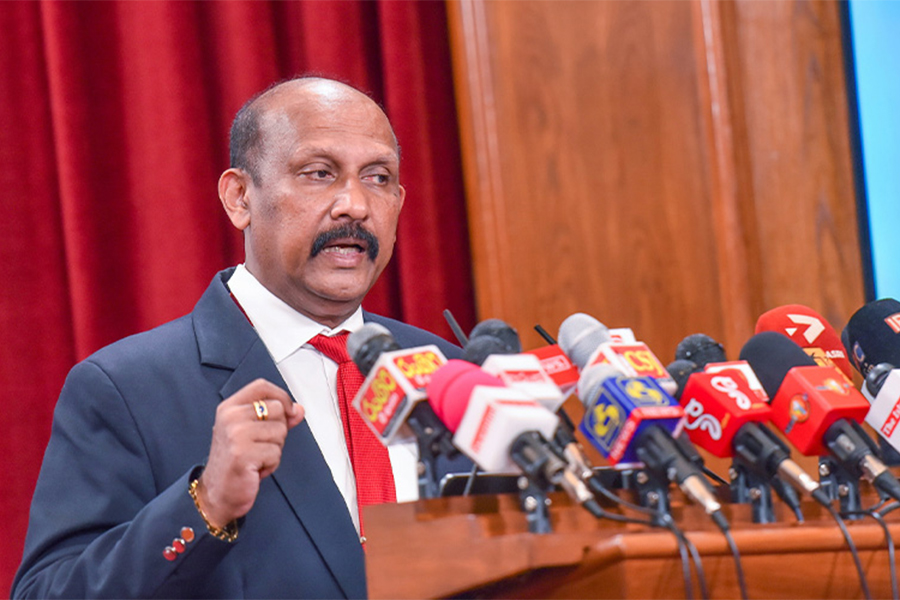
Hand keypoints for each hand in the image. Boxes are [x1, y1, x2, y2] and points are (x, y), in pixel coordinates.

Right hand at [196, 379, 303, 527]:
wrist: (217, 493)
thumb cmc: (235, 461)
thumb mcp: (254, 433)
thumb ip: (277, 418)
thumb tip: (298, 409)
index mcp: (230, 407)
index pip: (262, 386)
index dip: (281, 396)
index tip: (288, 410)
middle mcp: (230, 417)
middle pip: (277, 409)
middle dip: (278, 430)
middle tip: (260, 445)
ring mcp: (236, 434)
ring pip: (280, 432)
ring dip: (274, 449)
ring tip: (256, 458)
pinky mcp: (243, 453)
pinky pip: (276, 453)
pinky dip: (271, 464)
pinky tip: (255, 469)